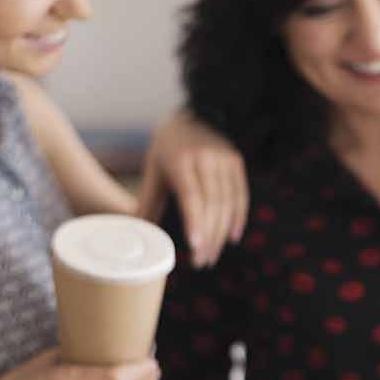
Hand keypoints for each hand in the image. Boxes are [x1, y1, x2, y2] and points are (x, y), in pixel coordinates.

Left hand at [137, 112, 248, 267]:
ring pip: (227, 203)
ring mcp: (224, 158)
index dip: (195, 222)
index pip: (191, 196)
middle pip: (211, 205)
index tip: (195, 246)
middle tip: (201, 262)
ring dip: (221, 234)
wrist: (189, 118)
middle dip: (208, 237)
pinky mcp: (236, 161)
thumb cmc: (165, 150)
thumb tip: (139, 235)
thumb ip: (148, 203)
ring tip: (212, 255)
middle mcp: (205, 158)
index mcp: (180, 160)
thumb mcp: (153, 172)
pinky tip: (232, 237)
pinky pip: (240, 195)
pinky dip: (237, 218)